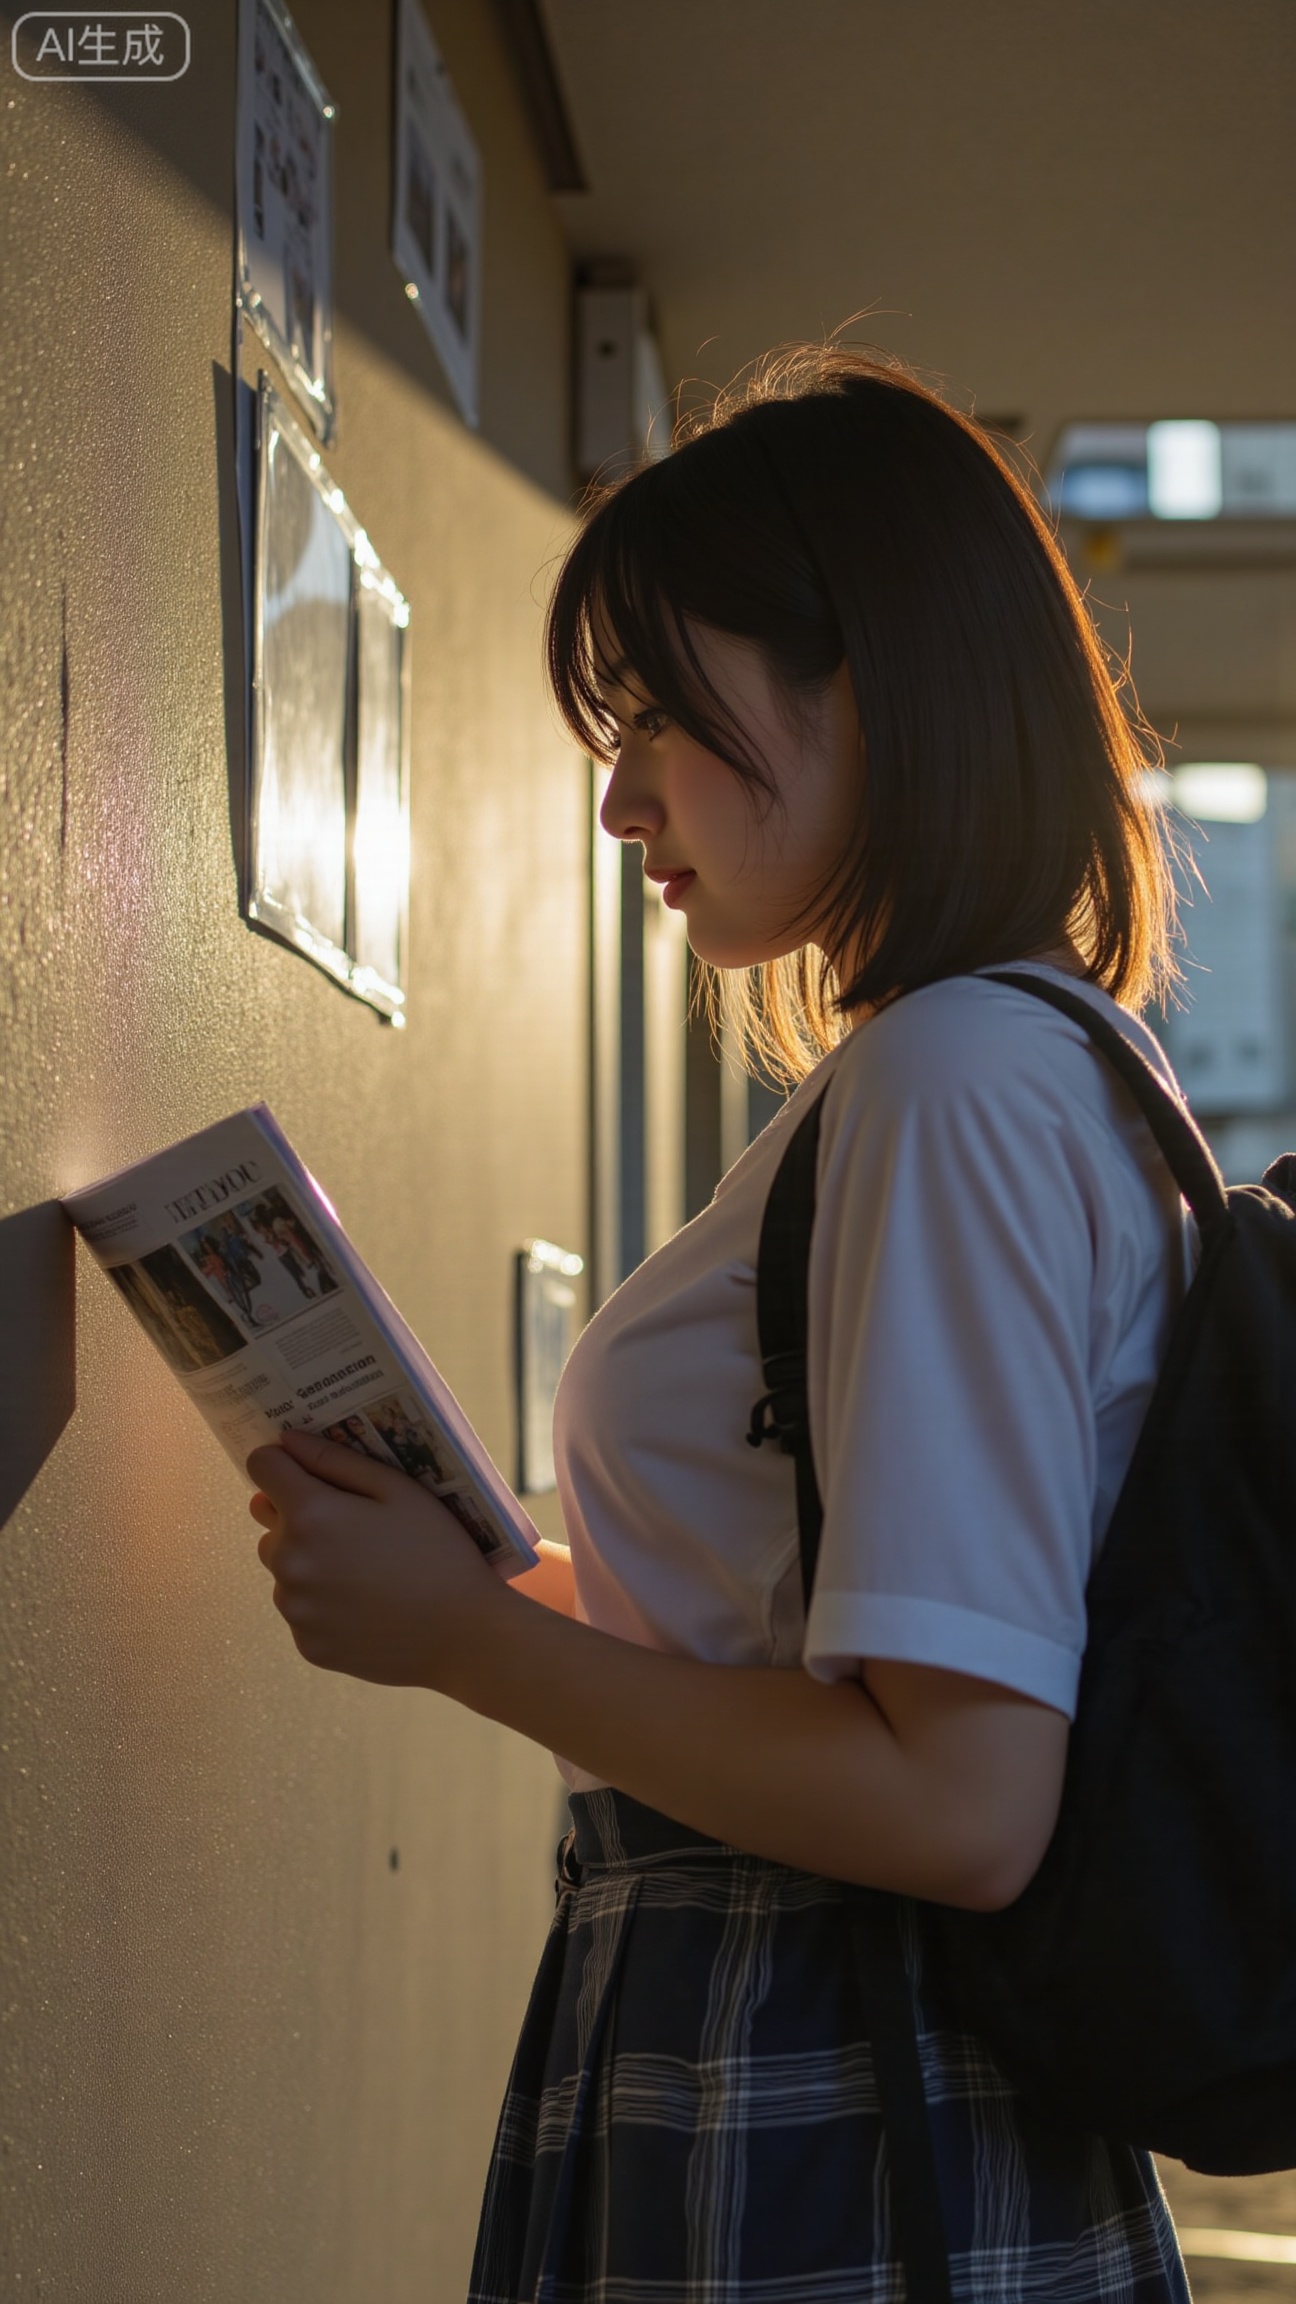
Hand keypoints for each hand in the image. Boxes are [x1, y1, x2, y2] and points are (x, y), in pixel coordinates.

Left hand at [247, 1428, 502, 1687]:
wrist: (462, 1633)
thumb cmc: (438, 1551)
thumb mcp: (397, 1490)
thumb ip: (335, 1460)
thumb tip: (287, 1440)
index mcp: (309, 1515)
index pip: (262, 1466)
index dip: (285, 1462)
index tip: (311, 1473)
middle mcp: (288, 1562)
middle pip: (268, 1521)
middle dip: (299, 1515)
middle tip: (353, 1528)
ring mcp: (295, 1609)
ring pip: (282, 1567)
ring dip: (308, 1561)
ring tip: (364, 1570)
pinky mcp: (307, 1644)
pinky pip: (301, 1610)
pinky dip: (323, 1603)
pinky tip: (365, 1605)